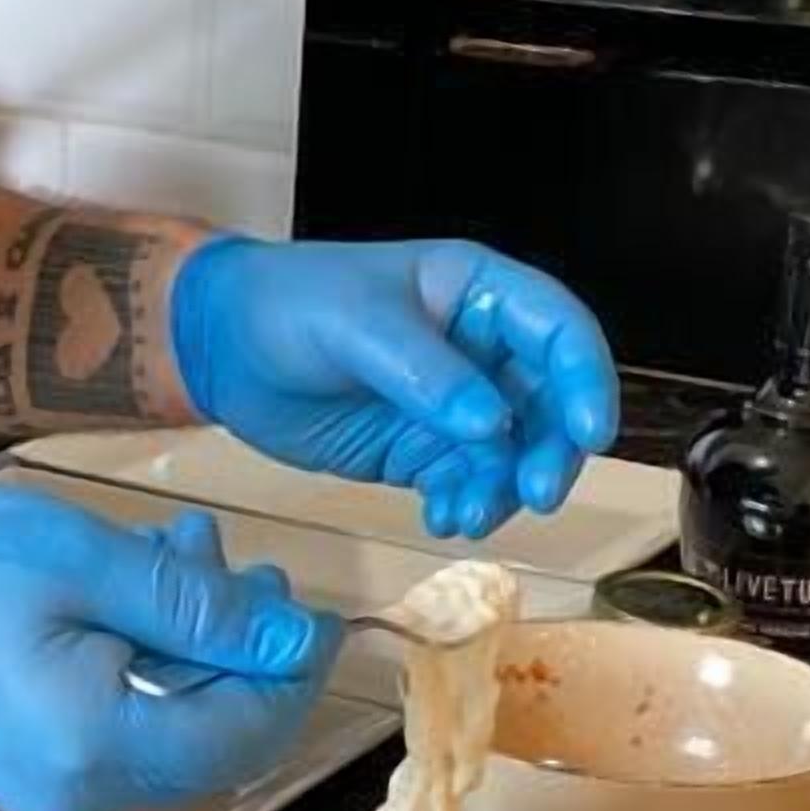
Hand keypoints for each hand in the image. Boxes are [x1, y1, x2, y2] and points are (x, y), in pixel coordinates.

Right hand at [0, 486, 335, 810]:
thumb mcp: (84, 564)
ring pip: (170, 734)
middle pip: (215, 743)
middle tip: (241, 564)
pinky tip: (134, 600)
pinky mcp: (26, 777)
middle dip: (242, 653)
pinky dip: (147, 672)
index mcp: (100, 748)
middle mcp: (82, 797)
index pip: (247, 730)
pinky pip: (119, 735)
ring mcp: (50, 796)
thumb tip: (293, 638)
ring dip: (194, 651)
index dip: (290, 669)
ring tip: (181, 558)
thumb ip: (199, 609)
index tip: (304, 602)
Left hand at [168, 238, 618, 542]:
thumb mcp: (353, 323)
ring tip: (466, 514)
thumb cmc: (285, 304)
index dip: (587, 379)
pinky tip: (441, 518)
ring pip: (514, 453)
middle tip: (536, 493)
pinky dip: (466, 504)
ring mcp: (455, 403)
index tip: (590, 434)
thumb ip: (425, 372)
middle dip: (552, 450)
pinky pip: (468, 482)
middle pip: (551, 402)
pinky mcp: (423, 449)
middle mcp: (480, 348)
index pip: (560, 330)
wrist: (219, 349)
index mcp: (477, 291)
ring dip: (505, 489)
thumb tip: (491, 423)